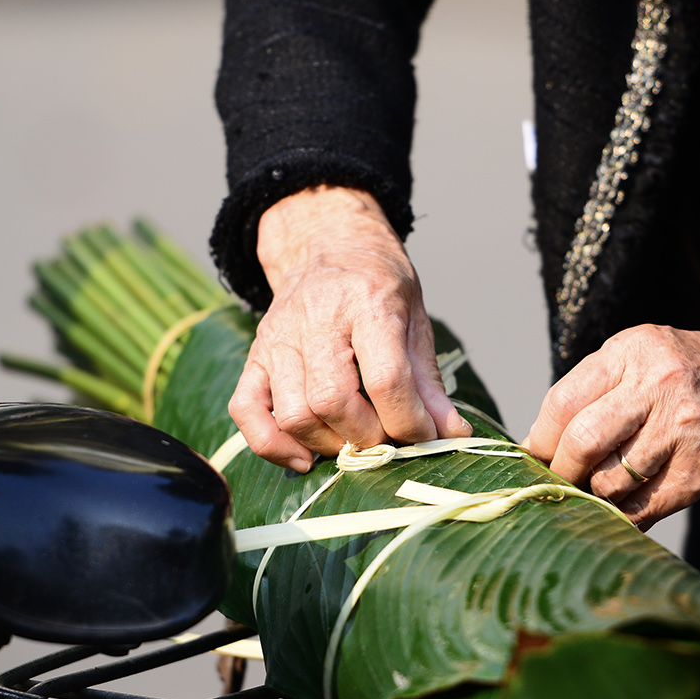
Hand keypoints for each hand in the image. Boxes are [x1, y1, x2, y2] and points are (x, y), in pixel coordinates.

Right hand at [229, 186, 469, 471]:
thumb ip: (428, 380)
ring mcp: (278, 337)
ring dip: (329, 444)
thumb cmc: (377, 282)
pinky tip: (304, 457)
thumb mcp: (415, 317)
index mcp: (367, 302)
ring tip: (354, 441)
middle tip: (387, 438)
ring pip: (294, 414)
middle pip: (333, 402)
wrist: (327, 242)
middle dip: (368, 437)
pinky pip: (247, 411)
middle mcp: (315, 318)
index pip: (386, 379)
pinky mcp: (255, 355)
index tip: (424, 436)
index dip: (410, 422)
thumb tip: (452, 434)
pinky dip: (272, 445)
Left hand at [522, 324, 699, 528]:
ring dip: (596, 492)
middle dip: (562, 470)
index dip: (542, 437)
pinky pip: (644, 508)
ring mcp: (684, 432)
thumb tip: (539, 444)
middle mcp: (660, 387)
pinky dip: (623, 514)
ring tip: (600, 486)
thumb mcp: (642, 354)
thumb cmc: (689, 371)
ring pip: (611, 482)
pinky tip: (623, 505)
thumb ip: (593, 388)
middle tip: (559, 478)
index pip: (564, 402)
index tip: (538, 453)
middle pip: (584, 442)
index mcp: (633, 353)